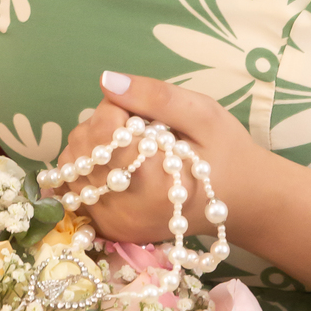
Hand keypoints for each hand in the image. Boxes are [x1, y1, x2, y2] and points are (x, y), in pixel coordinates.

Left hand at [55, 71, 257, 246]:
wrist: (241, 203)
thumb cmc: (225, 153)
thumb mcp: (203, 114)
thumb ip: (155, 96)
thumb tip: (105, 80)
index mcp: (151, 181)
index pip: (101, 126)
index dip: (118, 108)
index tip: (146, 115)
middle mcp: (125, 209)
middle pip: (80, 146)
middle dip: (102, 127)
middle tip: (140, 131)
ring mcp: (113, 224)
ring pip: (69, 168)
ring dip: (91, 149)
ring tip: (128, 150)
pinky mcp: (108, 230)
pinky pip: (72, 191)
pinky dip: (85, 172)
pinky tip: (113, 167)